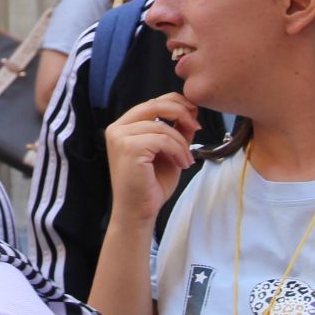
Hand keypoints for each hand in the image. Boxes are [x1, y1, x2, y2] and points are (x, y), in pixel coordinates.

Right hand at [103, 94, 198, 222]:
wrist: (138, 211)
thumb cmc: (151, 185)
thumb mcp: (168, 151)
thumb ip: (176, 131)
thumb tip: (191, 111)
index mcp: (124, 126)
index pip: (151, 102)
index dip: (175, 103)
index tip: (193, 115)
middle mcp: (117, 128)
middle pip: (154, 105)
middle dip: (181, 112)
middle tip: (197, 126)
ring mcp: (120, 137)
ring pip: (162, 126)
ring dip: (182, 143)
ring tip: (187, 160)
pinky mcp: (128, 148)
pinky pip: (162, 140)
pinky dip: (177, 151)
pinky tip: (182, 164)